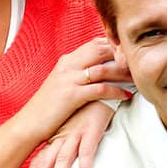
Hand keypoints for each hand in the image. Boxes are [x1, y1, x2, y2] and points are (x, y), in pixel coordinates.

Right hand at [14, 37, 131, 146]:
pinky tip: (126, 95)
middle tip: (137, 63)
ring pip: (103, 68)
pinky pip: (100, 88)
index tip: (129, 53)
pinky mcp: (72, 95)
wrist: (29, 123)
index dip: (113, 46)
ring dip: (123, 73)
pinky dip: (116, 90)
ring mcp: (69, 79)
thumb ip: (77, 75)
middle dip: (121, 55)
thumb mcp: (62, 85)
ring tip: (136, 78)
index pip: (94, 44)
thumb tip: (96, 73)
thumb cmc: (48, 108)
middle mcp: (68, 65)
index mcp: (66, 61)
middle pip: (101, 50)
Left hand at [21, 98, 121, 167]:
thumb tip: (61, 159)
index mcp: (55, 136)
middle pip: (45, 163)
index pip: (38, 161)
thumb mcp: (73, 124)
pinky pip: (87, 152)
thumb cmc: (87, 106)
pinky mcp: (91, 130)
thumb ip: (66, 140)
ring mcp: (75, 133)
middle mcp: (61, 136)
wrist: (98, 83)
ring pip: (63, 160)